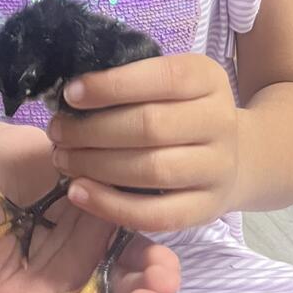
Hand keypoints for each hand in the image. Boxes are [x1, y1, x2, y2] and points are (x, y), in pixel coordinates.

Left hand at [47, 52, 239, 232]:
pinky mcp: (206, 209)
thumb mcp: (169, 84)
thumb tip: (73, 93)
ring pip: (152, 170)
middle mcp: (220, 122)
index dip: (112, 86)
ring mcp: (217, 169)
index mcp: (207, 78)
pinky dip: (111, 206)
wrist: (234, 156)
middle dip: (93, 130)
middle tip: (57, 131)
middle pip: (151, 126)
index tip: (71, 94)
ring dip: (97, 166)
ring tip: (63, 159)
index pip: (162, 78)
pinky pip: (155, 214)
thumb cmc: (182, 110)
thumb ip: (132, 81)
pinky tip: (79, 192)